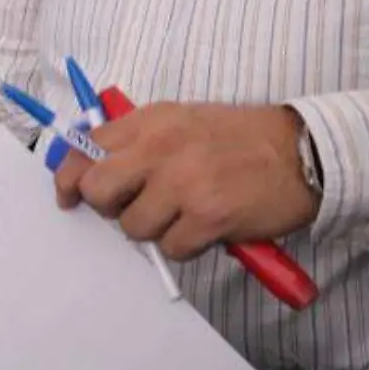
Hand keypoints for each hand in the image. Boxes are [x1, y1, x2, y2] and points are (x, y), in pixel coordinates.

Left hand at [52, 103, 319, 261]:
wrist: (301, 151)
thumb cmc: (238, 139)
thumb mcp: (181, 121)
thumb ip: (138, 141)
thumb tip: (92, 172)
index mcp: (149, 120)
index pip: (85, 148)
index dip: (69, 177)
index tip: (67, 196)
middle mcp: (160, 147)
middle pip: (97, 191)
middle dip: (109, 208)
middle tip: (134, 208)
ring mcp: (183, 182)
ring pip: (133, 227)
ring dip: (155, 230)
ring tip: (183, 215)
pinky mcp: (207, 216)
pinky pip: (171, 248)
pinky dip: (186, 246)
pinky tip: (206, 228)